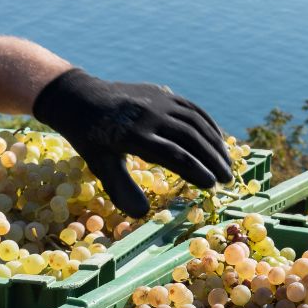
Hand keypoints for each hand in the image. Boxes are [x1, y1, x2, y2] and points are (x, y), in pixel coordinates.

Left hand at [32, 68, 231, 217]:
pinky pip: (192, 109)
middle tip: (227, 179)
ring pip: (196, 122)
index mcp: (133, 135)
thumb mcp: (100, 165)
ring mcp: (158, 101)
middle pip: (191, 138)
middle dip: (212, 159)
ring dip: (215, 143)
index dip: (195, 171)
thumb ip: (121, 188)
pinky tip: (218, 140)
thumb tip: (142, 214)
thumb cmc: (90, 138)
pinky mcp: (163, 94)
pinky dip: (209, 125)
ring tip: (227, 163)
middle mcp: (149, 115)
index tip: (211, 185)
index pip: (173, 155)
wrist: (80, 97)